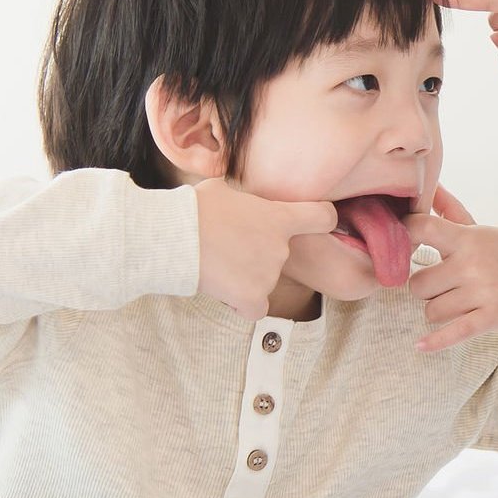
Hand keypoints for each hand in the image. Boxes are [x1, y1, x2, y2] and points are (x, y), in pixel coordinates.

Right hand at [191, 178, 337, 320]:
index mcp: (279, 218)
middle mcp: (280, 248)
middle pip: (279, 253)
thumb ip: (241, 200)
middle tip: (228, 245)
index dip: (322, 219)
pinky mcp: (252, 298)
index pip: (322, 217)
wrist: (175, 238)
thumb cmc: (195, 209)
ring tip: (216, 263)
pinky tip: (225, 291)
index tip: (315, 221)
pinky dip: (243, 304)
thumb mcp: (222, 190)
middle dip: (258, 251)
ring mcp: (268, 275)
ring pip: (263, 280)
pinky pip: (256, 308)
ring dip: (246, 276)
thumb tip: (235, 201)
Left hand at [403, 193, 497, 351]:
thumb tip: (429, 184)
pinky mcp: (491, 318)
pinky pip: (453, 333)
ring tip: (457, 300)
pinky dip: (435, 341)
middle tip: (443, 283)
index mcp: (468, 238)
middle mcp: (473, 264)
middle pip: (417, 284)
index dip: (403, 235)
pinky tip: (421, 345)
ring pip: (431, 310)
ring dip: (438, 309)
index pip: (420, 227)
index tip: (403, 246)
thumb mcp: (481, 229)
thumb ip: (450, 210)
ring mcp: (482, 292)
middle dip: (426, 287)